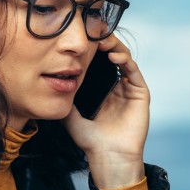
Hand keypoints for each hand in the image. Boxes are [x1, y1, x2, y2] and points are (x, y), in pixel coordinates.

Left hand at [61, 35, 150, 189]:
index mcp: (103, 89)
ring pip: (124, 59)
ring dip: (114, 47)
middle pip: (112, 56)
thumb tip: (49, 83)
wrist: (108, 157)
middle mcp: (117, 86)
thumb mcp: (70, 115)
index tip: (81, 39)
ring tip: (102, 40)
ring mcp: (130, 89)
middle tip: (93, 32)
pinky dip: (125, 60)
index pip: (99, 62)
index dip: (92, 49)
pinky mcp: (141, 93)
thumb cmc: (90, 140)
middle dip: (103, 42)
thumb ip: (63, 98)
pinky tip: (113, 56)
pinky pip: (134, 71)